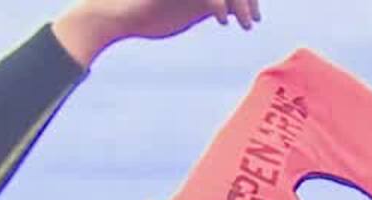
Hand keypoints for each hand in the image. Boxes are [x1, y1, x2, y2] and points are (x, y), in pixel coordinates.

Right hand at [54, 0, 260, 66]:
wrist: (117, 16)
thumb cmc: (148, 16)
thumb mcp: (185, 11)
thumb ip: (206, 6)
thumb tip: (232, 10)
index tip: (254, 18)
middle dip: (249, 0)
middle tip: (254, 22)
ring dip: (241, 4)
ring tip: (246, 26)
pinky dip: (220, 6)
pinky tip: (222, 23)